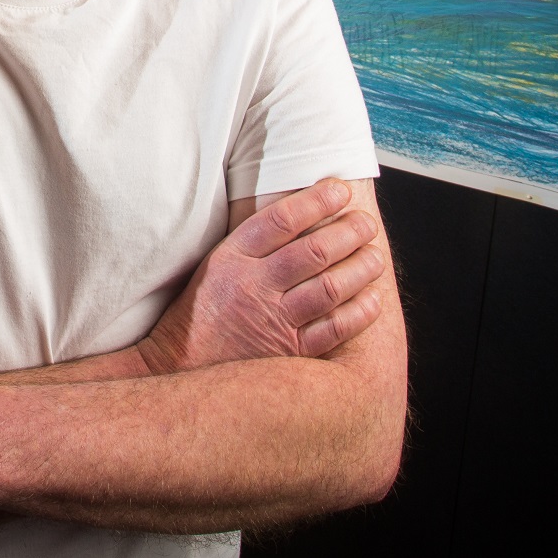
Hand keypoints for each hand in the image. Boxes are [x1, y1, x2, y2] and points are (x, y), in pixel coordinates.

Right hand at [137, 179, 385, 373]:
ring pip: (329, 288)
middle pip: (313, 251)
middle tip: (367, 223)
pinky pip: (333, 329)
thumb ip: (250, 243)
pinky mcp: (288, 353)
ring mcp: (273, 320)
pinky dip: (358, 313)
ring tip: (376, 257)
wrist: (180, 367)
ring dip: (360, 269)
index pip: (282, 220)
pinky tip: (373, 300)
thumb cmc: (201, 311)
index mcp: (232, 258)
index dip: (316, 200)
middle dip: (348, 232)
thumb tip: (297, 212)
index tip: (339, 190)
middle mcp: (253, 286)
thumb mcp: (214, 266)